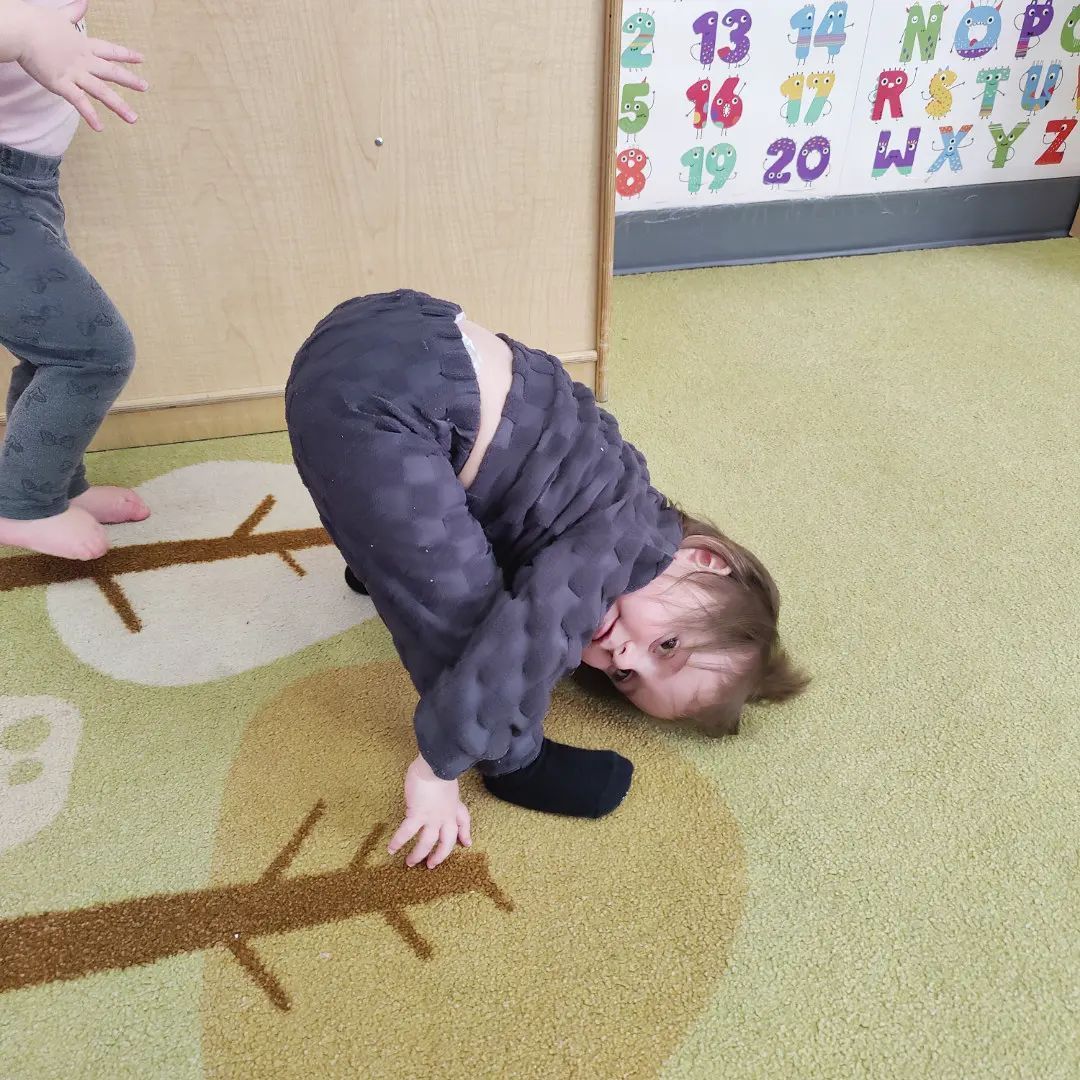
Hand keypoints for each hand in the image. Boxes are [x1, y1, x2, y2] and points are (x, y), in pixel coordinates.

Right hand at [12, 0, 147, 130]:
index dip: (126, 54)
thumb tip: (83, 2)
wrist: (21, 30)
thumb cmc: (36, 22)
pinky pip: (80, 103)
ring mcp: (74, 73)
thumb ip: (72, 13)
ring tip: (133, 119)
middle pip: (111, 71)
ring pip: (102, 91)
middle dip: (129, 80)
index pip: (109, 50)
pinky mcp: (62, 84)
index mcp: (83, 45)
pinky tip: (100, 128)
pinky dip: (90, 116)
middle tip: (145, 87)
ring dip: (119, 106)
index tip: (141, 58)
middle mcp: (83, 61)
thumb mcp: (59, 16)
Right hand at [388, 754, 471, 869]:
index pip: (463, 822)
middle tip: (432, 864)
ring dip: (418, 854)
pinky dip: (398, 841)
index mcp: (454, 806)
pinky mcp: (417, 814)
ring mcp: (432, 817)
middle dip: (440, 855)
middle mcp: (445, 816)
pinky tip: (390, 849)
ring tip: (410, 863)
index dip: (465, 834)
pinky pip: (407, 832)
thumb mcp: (448, 781)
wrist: (436, 764)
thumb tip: (443, 797)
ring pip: (427, 843)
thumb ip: (447, 793)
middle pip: (447, 842)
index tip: (466, 843)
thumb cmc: (439, 768)